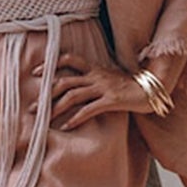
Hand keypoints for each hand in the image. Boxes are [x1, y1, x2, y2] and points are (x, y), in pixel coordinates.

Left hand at [33, 51, 154, 130]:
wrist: (154, 90)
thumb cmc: (132, 87)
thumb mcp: (111, 79)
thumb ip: (96, 80)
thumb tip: (80, 86)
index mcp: (95, 69)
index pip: (69, 59)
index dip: (51, 64)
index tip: (36, 72)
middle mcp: (97, 76)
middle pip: (65, 81)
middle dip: (46, 94)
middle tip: (32, 106)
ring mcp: (104, 87)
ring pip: (73, 95)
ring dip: (56, 107)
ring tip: (43, 118)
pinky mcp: (112, 100)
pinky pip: (89, 109)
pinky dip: (76, 118)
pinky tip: (66, 126)